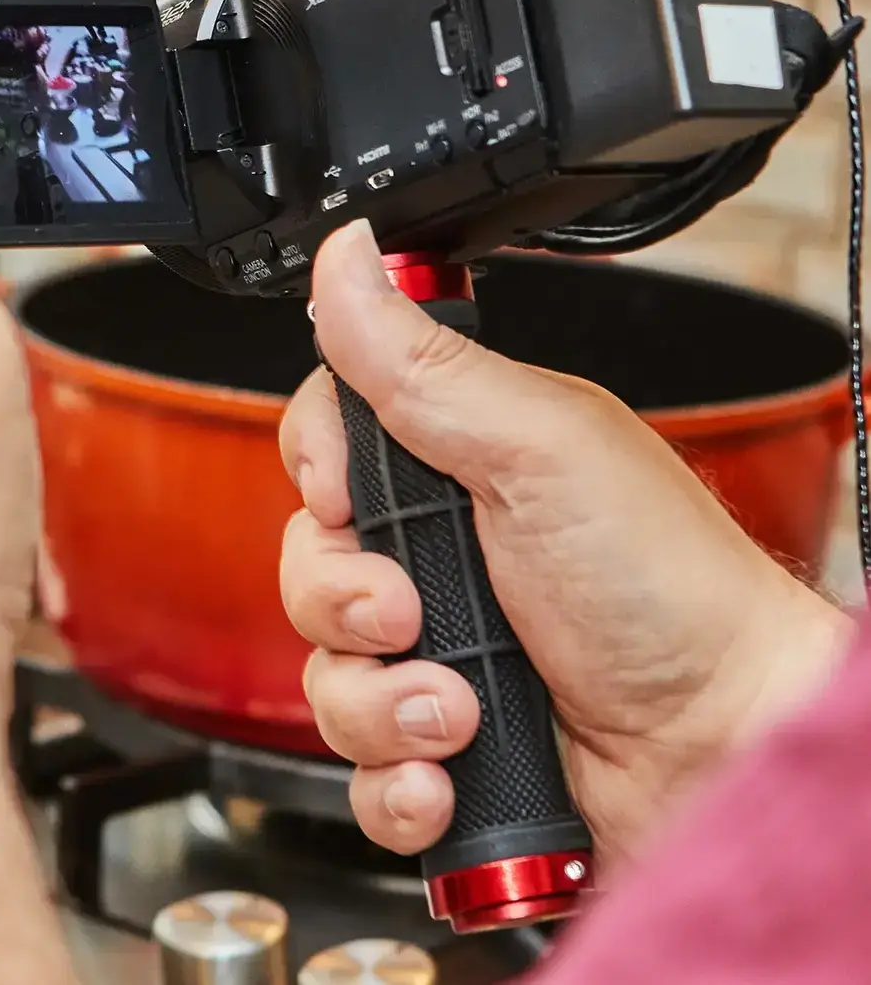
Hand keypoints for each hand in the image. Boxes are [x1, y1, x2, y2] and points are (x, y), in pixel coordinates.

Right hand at [280, 222, 851, 865]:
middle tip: (412, 612)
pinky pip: (358, 772)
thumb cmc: (669, 586)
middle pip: (307, 565)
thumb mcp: (535, 446)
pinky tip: (446, 772)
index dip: (317, 477)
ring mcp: (441, 655)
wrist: (730, 749)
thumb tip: (346, 253)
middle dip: (346, 604)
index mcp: (456, 461)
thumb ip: (419, 359)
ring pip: (323, 676)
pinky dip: (394, 782)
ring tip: (459, 713)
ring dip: (378, 704)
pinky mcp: (445, 752)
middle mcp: (441, 556)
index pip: (323, 445)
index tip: (347, 499)